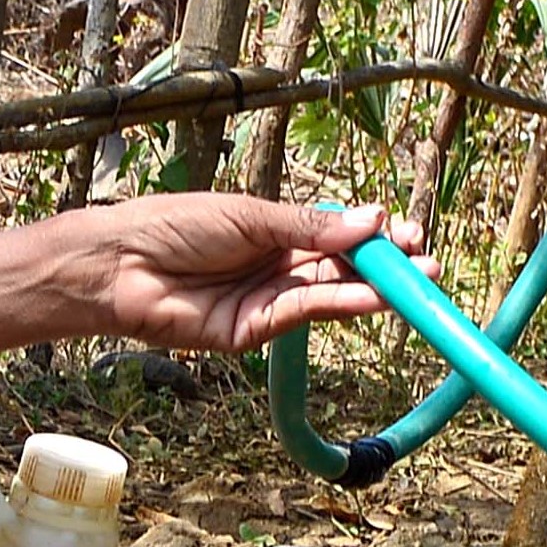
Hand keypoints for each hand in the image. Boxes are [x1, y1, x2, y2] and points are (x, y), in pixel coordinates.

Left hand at [59, 195, 404, 354]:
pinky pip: (307, 315)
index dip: (373, 235)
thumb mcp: (250, 215)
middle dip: (384, 264)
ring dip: (375, 288)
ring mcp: (267, 298)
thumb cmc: (175, 225)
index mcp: (274, 228)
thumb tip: (371, 220)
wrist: (121, 264)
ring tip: (416, 279)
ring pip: (332, 292)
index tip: (407, 234)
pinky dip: (344, 305)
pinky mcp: (256, 330)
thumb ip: (310, 225)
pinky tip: (374, 296)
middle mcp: (276, 264)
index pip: (337, 233)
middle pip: (341, 266)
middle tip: (424, 261)